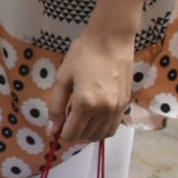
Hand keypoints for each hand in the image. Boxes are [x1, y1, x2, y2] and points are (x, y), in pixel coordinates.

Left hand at [47, 0, 139, 145]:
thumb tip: (51, 130)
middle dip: (73, 133)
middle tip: (66, 118)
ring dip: (88, 133)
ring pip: (101, 135)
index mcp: (85, 104)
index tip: (56, 125)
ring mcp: (118, 110)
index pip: (71, 134)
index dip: (61, 134)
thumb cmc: (83, 55)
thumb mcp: (63, 79)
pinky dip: (102, 129)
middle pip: (86, 137)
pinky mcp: (126, 105)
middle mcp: (104, 111)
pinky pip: (113, 127)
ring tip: (79, 118)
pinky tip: (94, 117)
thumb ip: (56, 106)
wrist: (111, 41)